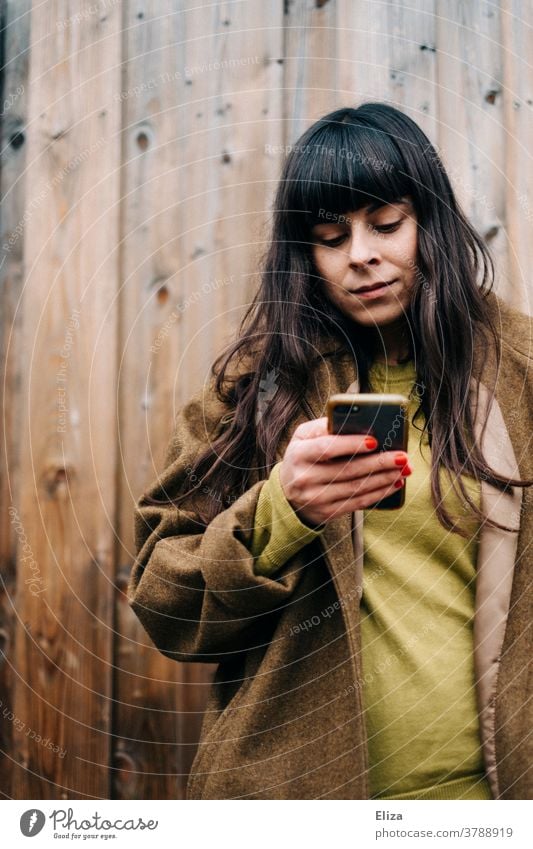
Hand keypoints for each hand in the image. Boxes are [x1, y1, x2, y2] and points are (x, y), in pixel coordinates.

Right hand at [278, 416, 411, 525]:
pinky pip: (358, 503)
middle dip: (379, 463)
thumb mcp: (303, 437)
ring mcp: (317, 498)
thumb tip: (355, 419)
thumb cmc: (303, 458)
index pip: (327, 448)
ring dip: (384, 478)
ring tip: (404, 468)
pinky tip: (394, 483)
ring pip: (357, 488)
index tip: (375, 441)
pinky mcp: (328, 512)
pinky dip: (380, 493)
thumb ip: (324, 427)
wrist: (287, 495)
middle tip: (402, 456)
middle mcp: (305, 478)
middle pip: (348, 470)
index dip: (351, 445)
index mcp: (299, 454)